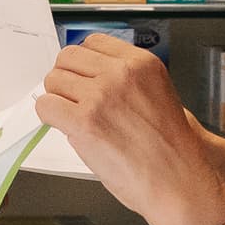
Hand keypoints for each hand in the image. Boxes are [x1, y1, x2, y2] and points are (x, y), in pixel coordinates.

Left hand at [35, 39, 224, 224]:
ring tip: (76, 119)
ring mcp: (101, 95)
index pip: (94, 42)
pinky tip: (68, 129)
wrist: (179, 182)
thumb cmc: (172, 150)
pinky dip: (50, 118)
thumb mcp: (158, 95)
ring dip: (58, 99)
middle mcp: (121, 73)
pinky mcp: (84, 121)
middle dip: (67, 79)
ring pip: (53, 80)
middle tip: (74, 100)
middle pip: (68, 57)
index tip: (83, 77)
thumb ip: (126, 80)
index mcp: (142, 63)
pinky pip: (46, 106)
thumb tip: (89, 77)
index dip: (83, 63)